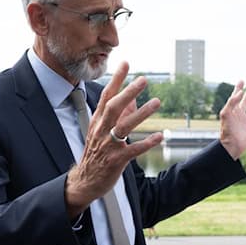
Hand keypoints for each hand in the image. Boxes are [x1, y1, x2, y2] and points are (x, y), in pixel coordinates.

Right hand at [64, 61, 162, 215]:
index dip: (116, 79)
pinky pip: (133, 149)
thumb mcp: (101, 131)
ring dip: (141, 113)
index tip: (125, 64)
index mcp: (98, 121)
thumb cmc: (96, 153)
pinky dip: (147, 143)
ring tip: (157, 102)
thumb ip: (117, 114)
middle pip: (114, 107)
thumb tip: (132, 98)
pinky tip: (160, 136)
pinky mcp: (116, 160)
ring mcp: (109, 145)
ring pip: (125, 126)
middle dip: (128, 92)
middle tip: (143, 80)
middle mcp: (102, 130)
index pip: (107, 96)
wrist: (85, 180)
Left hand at [218, 81, 245, 159]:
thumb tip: (240, 92)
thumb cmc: (227, 130)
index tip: (241, 81)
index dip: (238, 89)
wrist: (232, 146)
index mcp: (232, 111)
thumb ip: (232, 102)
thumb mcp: (226, 113)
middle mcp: (240, 115)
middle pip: (244, 102)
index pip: (235, 97)